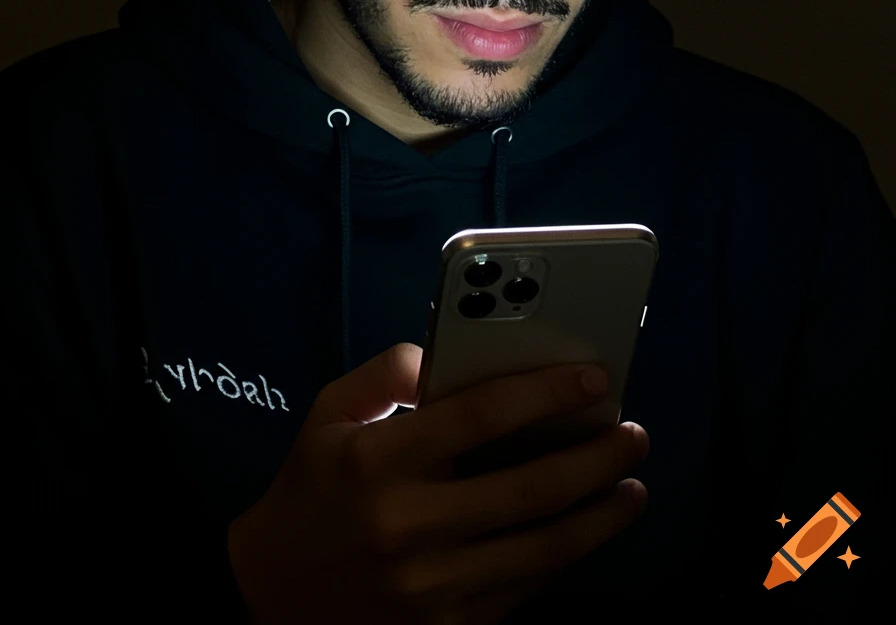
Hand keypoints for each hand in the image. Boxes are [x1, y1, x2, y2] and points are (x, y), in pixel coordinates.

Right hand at [227, 342, 648, 623]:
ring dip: (600, 516)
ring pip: (541, 550)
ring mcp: (431, 587)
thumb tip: (443, 354)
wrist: (271, 596)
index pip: (479, 417)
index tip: (594, 379)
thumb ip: (386, 372)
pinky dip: (565, 558)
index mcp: (379, 462)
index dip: (545, 394)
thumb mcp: (329, 413)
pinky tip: (588, 530)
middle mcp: (408, 526)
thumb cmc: (311, 489)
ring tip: (631, 485)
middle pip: (529, 490)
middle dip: (595, 459)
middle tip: (632, 434)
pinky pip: (524, 590)